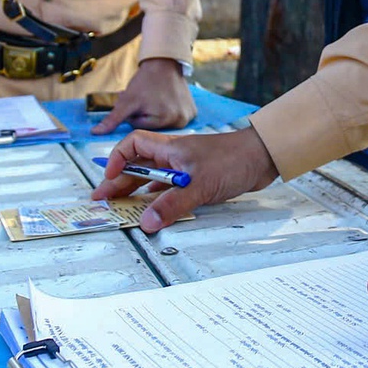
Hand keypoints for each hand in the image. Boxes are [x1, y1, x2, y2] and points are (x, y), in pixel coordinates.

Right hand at [90, 126, 277, 230]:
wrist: (263, 158)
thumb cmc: (233, 160)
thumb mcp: (199, 185)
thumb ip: (172, 204)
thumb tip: (146, 222)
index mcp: (170, 149)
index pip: (133, 145)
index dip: (117, 160)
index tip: (110, 179)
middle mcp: (174, 156)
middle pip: (138, 166)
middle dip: (120, 182)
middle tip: (103, 201)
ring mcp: (186, 167)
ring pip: (153, 179)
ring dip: (137, 192)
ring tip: (121, 207)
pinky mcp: (198, 179)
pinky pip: (170, 188)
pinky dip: (159, 199)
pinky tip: (154, 210)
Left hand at [92, 58, 196, 134]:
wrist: (164, 63)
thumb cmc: (145, 81)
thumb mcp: (126, 100)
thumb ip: (112, 119)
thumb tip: (95, 132)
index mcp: (165, 120)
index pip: (142, 129)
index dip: (136, 116)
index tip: (139, 103)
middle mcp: (181, 122)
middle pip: (154, 129)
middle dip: (146, 116)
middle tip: (146, 101)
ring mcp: (189, 117)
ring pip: (163, 124)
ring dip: (157, 114)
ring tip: (157, 99)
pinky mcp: (192, 112)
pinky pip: (175, 119)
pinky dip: (169, 112)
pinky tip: (167, 100)